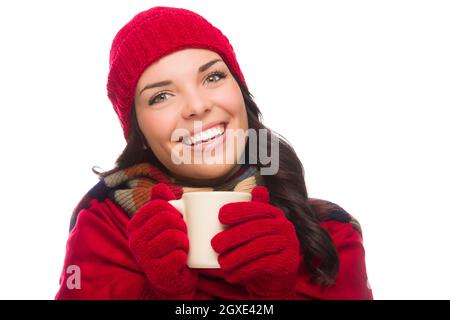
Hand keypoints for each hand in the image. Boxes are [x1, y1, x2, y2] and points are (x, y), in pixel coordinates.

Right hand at [127, 183, 197, 298]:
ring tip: (182, 245)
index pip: (158, 205)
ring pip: (173, 236)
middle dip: (181, 224)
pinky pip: (178, 256)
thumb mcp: (164, 221)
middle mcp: (135, 241)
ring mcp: (145, 258)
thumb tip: (160, 187)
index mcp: (134, 225)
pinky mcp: (157, 272)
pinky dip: (185, 255)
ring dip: (184, 240)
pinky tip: (181, 259)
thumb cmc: (168, 244)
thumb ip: (162, 202)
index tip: (178, 219)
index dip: (174, 210)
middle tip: (183, 233)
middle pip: (166, 219)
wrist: (173, 276)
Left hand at [211, 186, 299, 298]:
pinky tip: (232, 275)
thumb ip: (251, 209)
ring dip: (237, 256)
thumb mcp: (254, 227)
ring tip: (221, 262)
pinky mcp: (286, 263)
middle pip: (256, 229)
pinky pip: (263, 265)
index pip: (257, 208)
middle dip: (233, 236)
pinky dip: (244, 270)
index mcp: (274, 214)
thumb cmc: (258, 246)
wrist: (275, 276)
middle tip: (214, 244)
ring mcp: (288, 245)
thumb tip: (257, 187)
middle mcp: (285, 226)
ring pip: (259, 247)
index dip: (239, 210)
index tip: (220, 216)